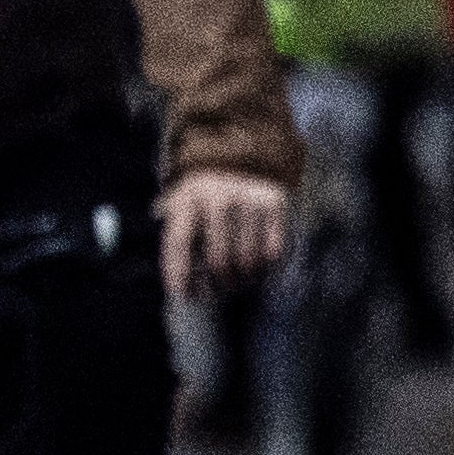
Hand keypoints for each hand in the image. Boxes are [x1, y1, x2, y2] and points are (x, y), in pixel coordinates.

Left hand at [162, 167, 291, 301]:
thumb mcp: (182, 207)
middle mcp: (217, 197)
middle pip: (218, 259)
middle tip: (223, 291)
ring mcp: (248, 199)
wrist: (241, 157)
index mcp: (186, 199)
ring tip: (241, 282)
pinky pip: (273, 250)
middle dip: (221, 284)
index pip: (178, 243)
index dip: (179, 274)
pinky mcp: (275, 202)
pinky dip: (266, 266)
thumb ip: (179, 238)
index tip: (183, 297)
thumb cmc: (204, 198)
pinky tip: (259, 268)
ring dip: (245, 280)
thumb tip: (181, 288)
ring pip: (248, 260)